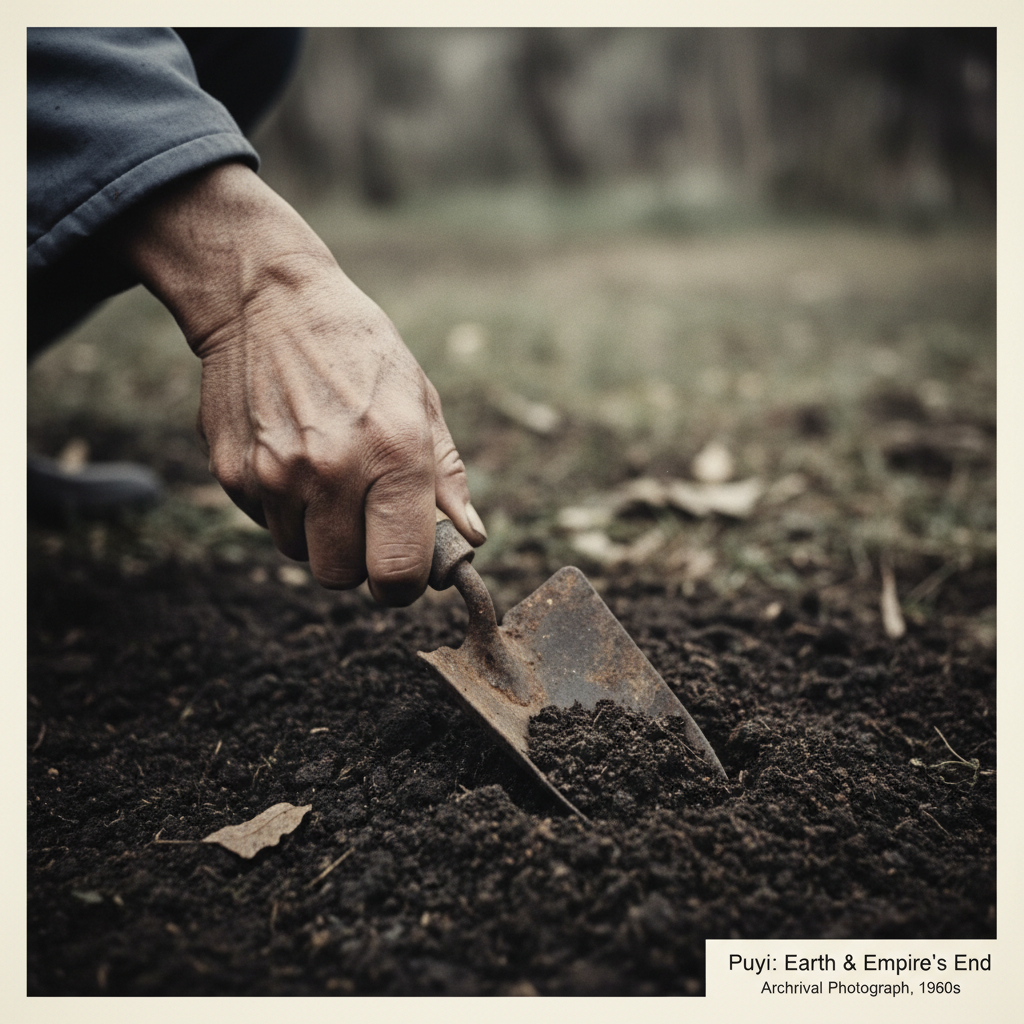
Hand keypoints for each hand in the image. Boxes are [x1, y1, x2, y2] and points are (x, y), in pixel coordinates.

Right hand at [121, 163, 485, 603]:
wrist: (268, 299)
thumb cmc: (359, 349)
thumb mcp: (420, 400)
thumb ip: (446, 478)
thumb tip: (470, 538)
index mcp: (395, 455)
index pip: (397, 573)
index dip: (403, 583)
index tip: (404, 568)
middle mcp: (333, 471)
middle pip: (342, 577)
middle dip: (358, 560)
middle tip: (365, 520)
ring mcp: (276, 475)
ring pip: (301, 553)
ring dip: (318, 532)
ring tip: (326, 475)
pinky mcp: (234, 473)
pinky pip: (267, 524)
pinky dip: (283, 508)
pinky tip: (291, 456)